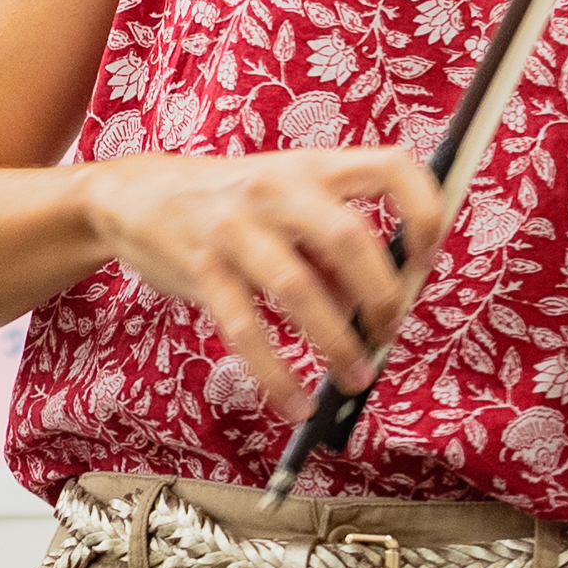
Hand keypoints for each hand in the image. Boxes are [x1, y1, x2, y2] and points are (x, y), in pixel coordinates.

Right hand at [76, 144, 442, 422]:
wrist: (139, 195)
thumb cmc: (230, 202)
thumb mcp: (287, 201)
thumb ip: (331, 246)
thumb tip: (378, 306)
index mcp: (312, 166)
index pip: (390, 167)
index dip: (424, 210)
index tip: (428, 258)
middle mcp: (278, 188)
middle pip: (349, 238)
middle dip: (382, 296)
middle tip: (388, 332)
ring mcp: (236, 228)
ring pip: (301, 290)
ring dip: (337, 345)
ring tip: (354, 377)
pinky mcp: (202, 269)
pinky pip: (246, 331)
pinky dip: (277, 376)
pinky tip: (295, 402)